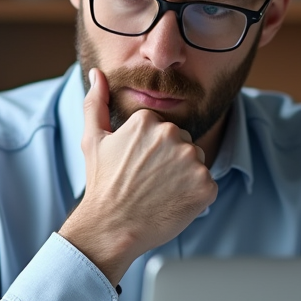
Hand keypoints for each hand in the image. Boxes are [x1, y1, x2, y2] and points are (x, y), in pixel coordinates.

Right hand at [60, 68, 216, 284]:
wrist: (111, 227)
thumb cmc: (101, 185)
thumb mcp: (93, 139)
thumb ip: (95, 102)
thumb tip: (96, 73)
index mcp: (149, 120)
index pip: (162, 128)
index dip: (150, 150)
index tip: (137, 167)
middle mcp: (173, 134)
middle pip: (183, 143)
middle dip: (170, 161)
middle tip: (148, 182)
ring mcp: (192, 160)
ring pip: (197, 163)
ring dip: (184, 177)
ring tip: (159, 193)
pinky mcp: (206, 185)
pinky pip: (207, 186)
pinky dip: (195, 196)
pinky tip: (172, 204)